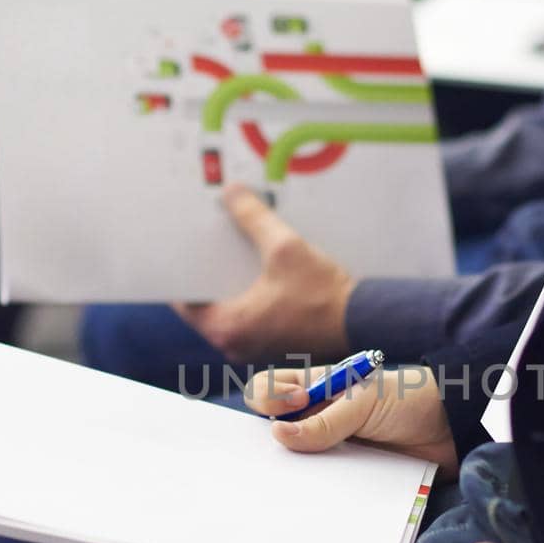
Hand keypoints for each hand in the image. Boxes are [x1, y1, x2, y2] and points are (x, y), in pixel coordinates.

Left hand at [173, 184, 355, 362]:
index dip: (181, 272)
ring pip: (228, 311)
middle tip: (205, 243)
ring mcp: (254, 348)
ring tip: (232, 251)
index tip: (180, 250)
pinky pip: (249, 317)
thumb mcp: (285, 248)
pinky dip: (248, 296)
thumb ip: (253, 218)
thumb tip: (231, 194)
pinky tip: (258, 270)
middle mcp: (235, 345)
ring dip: (229, 285)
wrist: (364, 323)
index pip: (184, 302)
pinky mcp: (272, 344)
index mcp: (228, 328)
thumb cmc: (324, 297)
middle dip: (208, 273)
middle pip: (206, 305)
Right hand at [245, 363, 458, 475]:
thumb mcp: (364, 401)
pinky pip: (323, 487)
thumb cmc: (408, 399)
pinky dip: (318, 493)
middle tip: (285, 450)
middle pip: (273, 432)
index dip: (269, 397)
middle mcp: (316, 418)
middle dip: (269, 443)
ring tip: (302, 479)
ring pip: (295, 464)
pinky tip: (318, 499)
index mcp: (314, 388)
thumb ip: (324, 421)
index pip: (269, 390)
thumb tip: (278, 435)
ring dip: (295, 473)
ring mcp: (330, 448)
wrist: (454, 428)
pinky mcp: (347, 475)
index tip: (295, 404)